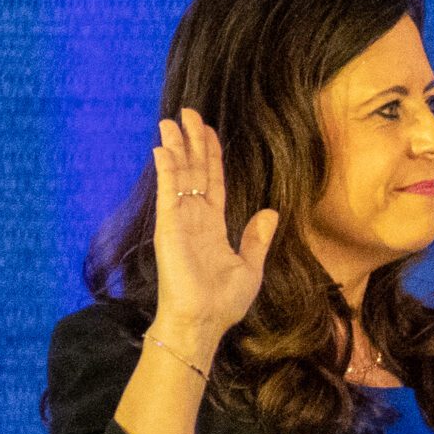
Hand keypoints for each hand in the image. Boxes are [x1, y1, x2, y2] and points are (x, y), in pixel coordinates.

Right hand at [152, 109, 278, 348]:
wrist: (203, 321)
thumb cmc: (223, 301)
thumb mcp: (250, 266)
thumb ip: (257, 238)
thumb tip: (271, 212)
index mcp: (214, 224)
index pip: (213, 180)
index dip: (211, 154)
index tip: (209, 130)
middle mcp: (195, 217)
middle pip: (194, 170)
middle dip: (192, 140)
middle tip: (189, 112)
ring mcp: (180, 220)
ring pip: (179, 175)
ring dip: (175, 147)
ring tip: (170, 120)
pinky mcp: (169, 227)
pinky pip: (167, 192)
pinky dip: (166, 169)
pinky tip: (163, 148)